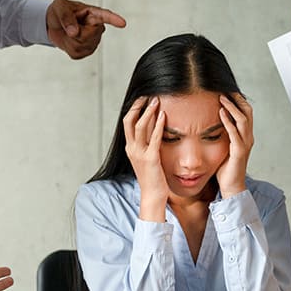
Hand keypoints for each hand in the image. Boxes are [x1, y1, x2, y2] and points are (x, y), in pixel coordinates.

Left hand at [46, 0, 126, 58]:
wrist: (54, 24)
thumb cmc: (60, 11)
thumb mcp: (60, 7)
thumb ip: (66, 17)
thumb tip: (74, 32)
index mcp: (93, 13)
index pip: (105, 16)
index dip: (114, 20)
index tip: (122, 23)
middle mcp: (97, 27)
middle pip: (89, 36)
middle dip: (75, 33)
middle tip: (69, 26)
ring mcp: (94, 40)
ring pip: (82, 46)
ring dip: (70, 41)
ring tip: (69, 32)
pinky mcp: (87, 51)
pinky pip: (77, 54)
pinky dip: (68, 48)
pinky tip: (70, 41)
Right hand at [124, 97, 167, 220]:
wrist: (152, 195)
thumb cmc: (152, 178)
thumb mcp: (146, 159)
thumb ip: (147, 145)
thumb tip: (153, 133)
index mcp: (130, 148)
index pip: (127, 123)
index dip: (133, 109)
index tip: (142, 99)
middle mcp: (132, 149)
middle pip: (129, 121)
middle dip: (138, 106)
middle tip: (148, 95)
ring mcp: (140, 153)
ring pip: (140, 126)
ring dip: (148, 111)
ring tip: (156, 100)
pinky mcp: (150, 159)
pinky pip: (154, 138)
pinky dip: (159, 125)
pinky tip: (164, 115)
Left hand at [216, 94, 253, 197]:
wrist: (231, 186)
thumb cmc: (226, 169)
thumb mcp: (224, 148)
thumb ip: (221, 135)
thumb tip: (210, 124)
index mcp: (245, 136)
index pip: (246, 113)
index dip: (238, 101)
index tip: (227, 91)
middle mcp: (248, 138)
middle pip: (248, 112)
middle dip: (237, 99)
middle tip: (225, 90)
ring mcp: (245, 144)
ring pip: (243, 119)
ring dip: (232, 107)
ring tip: (222, 97)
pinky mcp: (239, 152)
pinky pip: (235, 133)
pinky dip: (228, 121)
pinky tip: (220, 113)